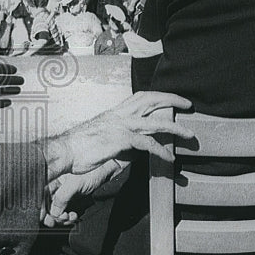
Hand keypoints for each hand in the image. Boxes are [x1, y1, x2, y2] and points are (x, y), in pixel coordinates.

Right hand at [41, 91, 192, 178]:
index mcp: (115, 113)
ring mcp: (120, 126)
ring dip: (175, 128)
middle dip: (172, 100)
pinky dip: (160, 151)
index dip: (158, 96)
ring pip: (154, 122)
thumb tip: (135, 149)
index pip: (140, 96)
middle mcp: (119, 115)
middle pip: (151, 100)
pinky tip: (169, 159)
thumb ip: (120, 140)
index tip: (172, 99)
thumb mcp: (102, 138)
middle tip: (188, 105)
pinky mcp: (120, 140)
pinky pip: (146, 145)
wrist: (63, 152)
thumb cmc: (79, 147)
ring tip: (190, 136)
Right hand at [41, 159, 129, 226]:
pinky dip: (68, 217)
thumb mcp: (75, 184)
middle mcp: (56, 185)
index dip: (40, 206)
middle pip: (46, 203)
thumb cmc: (94, 172)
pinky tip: (74, 216)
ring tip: (69, 218)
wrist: (111, 170)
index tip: (42, 217)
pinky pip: (65, 212)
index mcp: (53, 177)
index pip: (40, 194)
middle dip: (51, 215)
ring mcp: (65, 193)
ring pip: (56, 210)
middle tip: (57, 221)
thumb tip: (53, 213)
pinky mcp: (73, 199)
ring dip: (61, 218)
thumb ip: (61, 197)